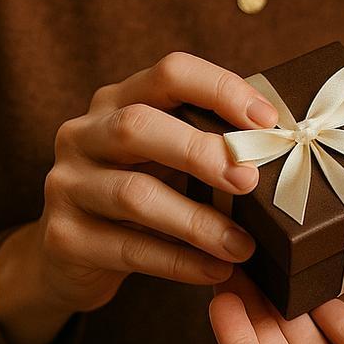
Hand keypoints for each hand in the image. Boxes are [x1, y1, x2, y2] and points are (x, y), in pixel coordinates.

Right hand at [0, 51, 278, 343]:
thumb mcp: (165, 158)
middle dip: (200, 151)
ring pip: (134, 194)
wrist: (69, 256)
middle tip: (249, 180)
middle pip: (138, 126)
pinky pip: (128, 249)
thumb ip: (206, 143)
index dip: (220, 90)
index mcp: (117, 99)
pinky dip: (180, 262)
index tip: (267, 121)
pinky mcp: (63, 237)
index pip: (170, 73)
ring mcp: (66, 184)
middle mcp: (84, 132)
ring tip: (242, 245)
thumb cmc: (138, 193)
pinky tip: (216, 271)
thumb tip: (281, 146)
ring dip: (197, 221)